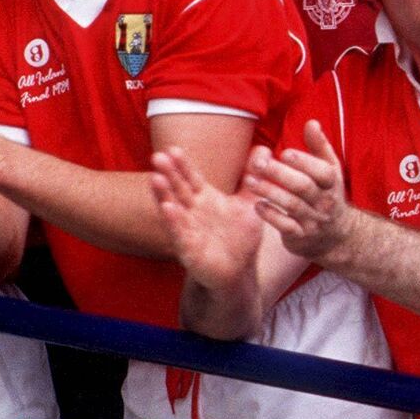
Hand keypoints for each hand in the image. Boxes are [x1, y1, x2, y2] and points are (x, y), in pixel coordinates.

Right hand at [150, 146, 262, 290]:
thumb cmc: (240, 236)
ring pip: (173, 209)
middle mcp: (193, 211)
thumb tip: (264, 150)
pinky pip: (180, 234)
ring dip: (163, 195)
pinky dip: (173, 222)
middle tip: (158, 156)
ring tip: (155, 178)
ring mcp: (188, 229)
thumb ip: (254, 179)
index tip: (173, 148)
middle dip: (168, 174)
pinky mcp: (189, 249)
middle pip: (178, 189)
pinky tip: (168, 208)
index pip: (191, 177)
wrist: (240, 270)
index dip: (183, 164)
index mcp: (205, 198)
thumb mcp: (250, 204)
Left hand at [247, 120, 357, 262]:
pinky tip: (257, 205)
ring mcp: (313, 220)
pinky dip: (271, 216)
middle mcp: (325, 202)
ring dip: (270, 192)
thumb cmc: (327, 194)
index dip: (305, 162)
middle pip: (303, 187)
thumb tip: (311, 122)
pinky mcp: (301, 236)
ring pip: (292, 205)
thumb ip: (319, 146)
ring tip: (249, 181)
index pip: (323, 172)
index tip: (284, 153)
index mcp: (332, 183)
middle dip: (280, 174)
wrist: (337, 235)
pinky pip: (286, 227)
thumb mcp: (330, 170)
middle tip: (257, 163)